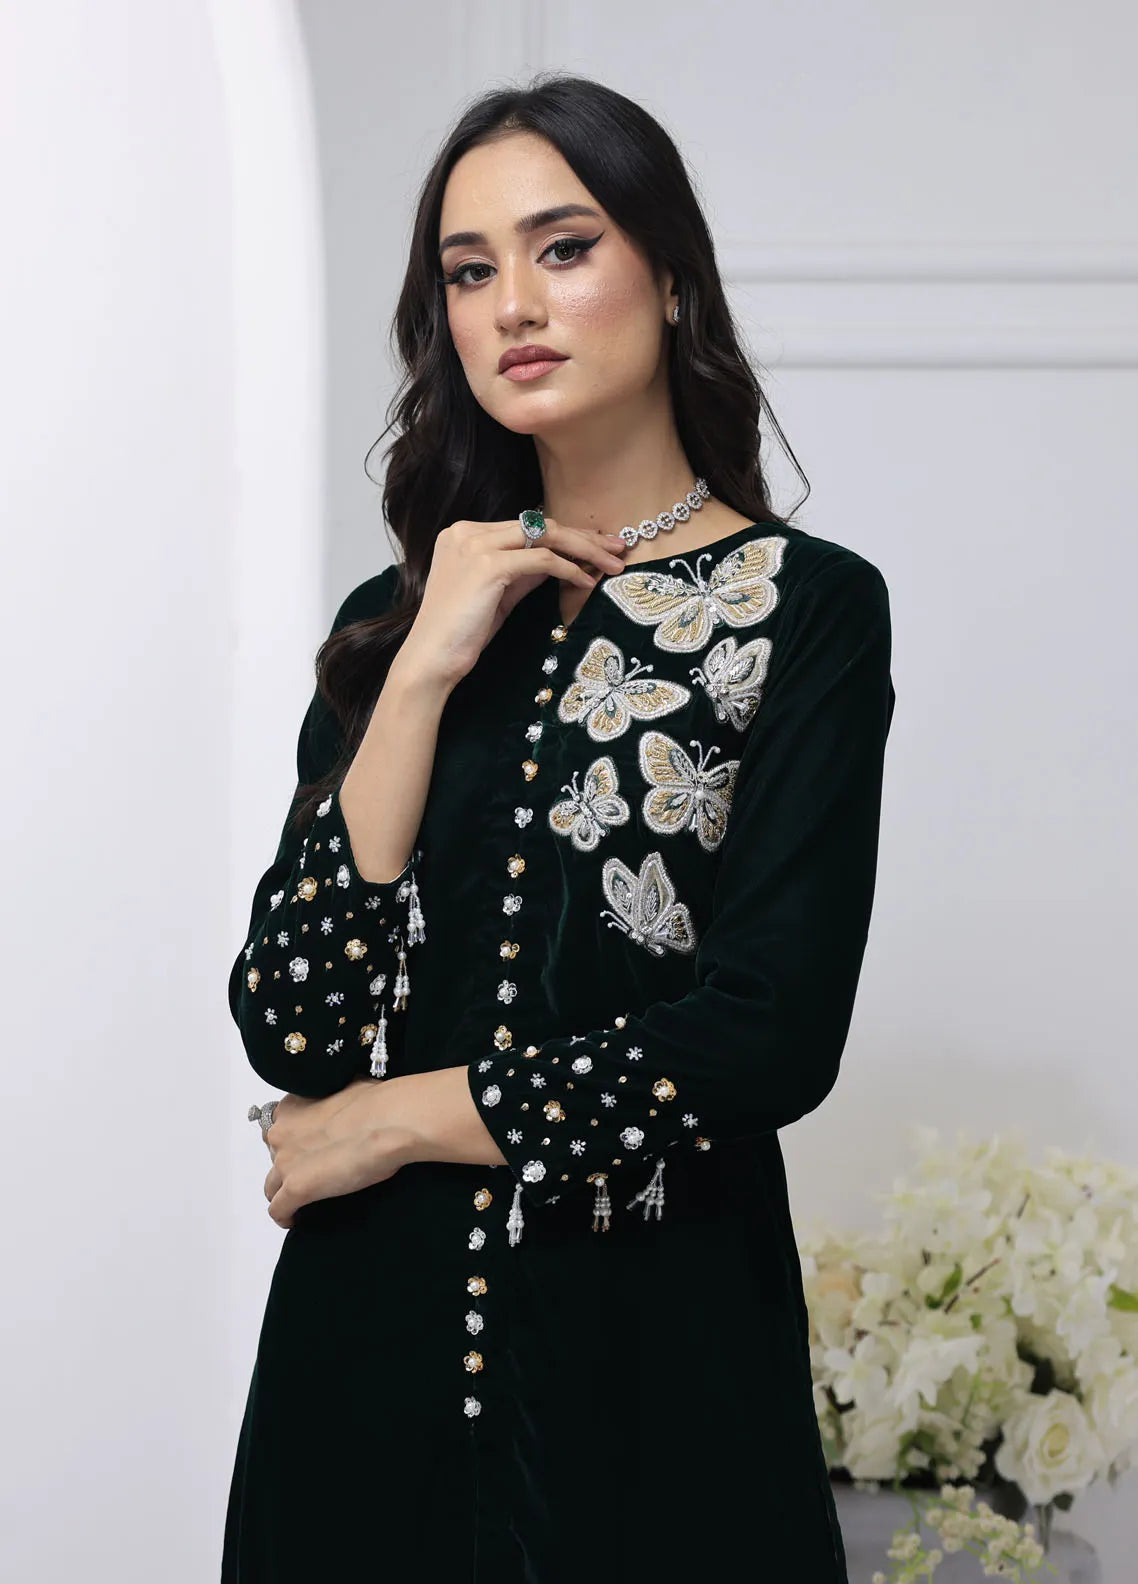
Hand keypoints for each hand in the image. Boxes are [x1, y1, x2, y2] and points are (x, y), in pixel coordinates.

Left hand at [261, 1078, 415, 1229]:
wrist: (389, 1121)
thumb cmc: (377, 1103)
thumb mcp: (346, 1089)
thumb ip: (332, 1102)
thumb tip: (344, 1108)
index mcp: (291, 1107)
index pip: (278, 1131)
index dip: (293, 1143)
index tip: (307, 1151)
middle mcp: (281, 1133)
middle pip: (274, 1158)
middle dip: (291, 1166)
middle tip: (315, 1171)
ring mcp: (286, 1162)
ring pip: (272, 1186)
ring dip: (285, 1193)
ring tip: (305, 1200)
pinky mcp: (296, 1188)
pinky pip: (278, 1210)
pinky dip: (286, 1216)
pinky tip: (297, 1218)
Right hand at [394, 515, 628, 689]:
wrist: (431, 660)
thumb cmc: (461, 634)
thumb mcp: (497, 594)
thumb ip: (523, 571)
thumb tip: (560, 562)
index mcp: (464, 533)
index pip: (526, 526)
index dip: (566, 535)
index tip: (596, 546)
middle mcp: (467, 531)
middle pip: (539, 524)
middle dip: (584, 536)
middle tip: (619, 548)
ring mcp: (475, 545)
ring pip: (545, 535)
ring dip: (585, 549)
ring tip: (614, 565)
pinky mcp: (488, 565)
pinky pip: (542, 560)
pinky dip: (569, 569)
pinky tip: (586, 582)